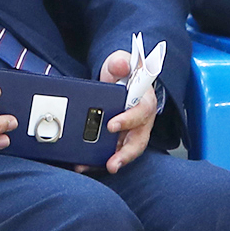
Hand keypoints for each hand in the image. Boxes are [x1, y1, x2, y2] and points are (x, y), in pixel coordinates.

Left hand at [95, 49, 157, 172]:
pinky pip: (113, 152)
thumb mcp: (119, 62)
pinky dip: (100, 161)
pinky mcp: (120, 139)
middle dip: (125, 154)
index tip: (112, 125)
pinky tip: (85, 164)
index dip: (128, 120)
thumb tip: (120, 64)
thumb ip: (119, 63)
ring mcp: (131, 132)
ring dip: (113, 162)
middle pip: (138, 141)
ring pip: (126, 151)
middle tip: (112, 163)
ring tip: (94, 168)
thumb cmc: (123, 73)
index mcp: (145, 101)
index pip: (141, 113)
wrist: (119, 80)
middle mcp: (142, 121)